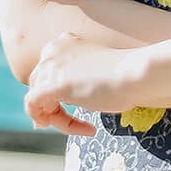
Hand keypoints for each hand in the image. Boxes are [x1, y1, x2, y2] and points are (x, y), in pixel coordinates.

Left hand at [25, 31, 143, 135]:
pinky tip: (80, 128)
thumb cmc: (125, 75)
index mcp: (63, 42)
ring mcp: (50, 67)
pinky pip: (34, 108)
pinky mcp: (50, 85)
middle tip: (75, 124)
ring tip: (85, 127)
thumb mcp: (92, 72)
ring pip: (38, 101)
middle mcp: (51, 50)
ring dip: (59, 119)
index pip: (46, 73)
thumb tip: (47, 107)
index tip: (73, 109)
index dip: (55, 95)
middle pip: (39, 87)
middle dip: (54, 108)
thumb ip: (70, 81)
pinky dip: (53, 122)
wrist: (136, 74)